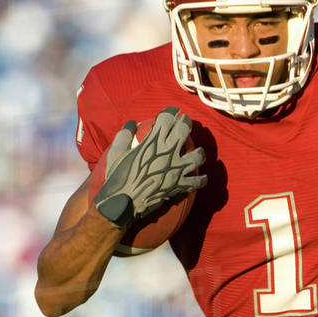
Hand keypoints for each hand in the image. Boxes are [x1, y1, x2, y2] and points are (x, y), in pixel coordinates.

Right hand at [95, 107, 206, 227]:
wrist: (122, 204)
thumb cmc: (117, 178)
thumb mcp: (116, 154)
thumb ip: (124, 136)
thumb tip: (131, 124)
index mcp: (152, 143)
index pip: (167, 119)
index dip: (171, 112)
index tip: (172, 112)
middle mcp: (167, 153)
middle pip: (184, 130)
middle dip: (185, 123)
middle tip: (185, 122)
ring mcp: (176, 170)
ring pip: (198, 155)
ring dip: (198, 152)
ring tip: (196, 152)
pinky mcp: (180, 186)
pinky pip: (198, 181)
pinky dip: (201, 179)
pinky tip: (200, 177)